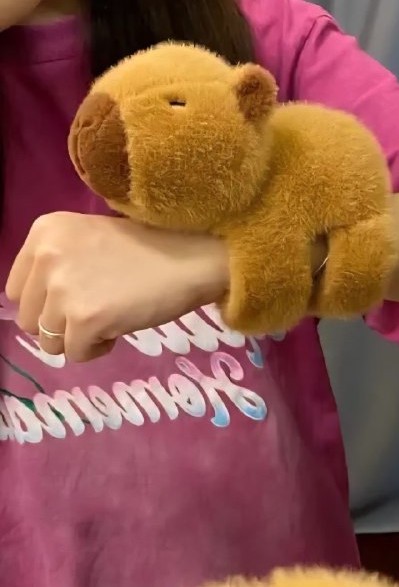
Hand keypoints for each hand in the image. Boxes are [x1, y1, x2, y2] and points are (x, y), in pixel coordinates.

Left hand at [5, 212, 228, 360]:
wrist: (193, 258)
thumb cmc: (153, 249)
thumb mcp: (92, 239)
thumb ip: (61, 263)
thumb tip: (44, 309)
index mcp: (45, 232)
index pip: (17, 289)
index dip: (48, 302)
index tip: (79, 299)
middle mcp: (46, 258)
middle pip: (29, 319)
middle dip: (61, 324)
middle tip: (98, 312)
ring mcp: (63, 290)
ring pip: (50, 341)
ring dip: (80, 338)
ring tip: (112, 320)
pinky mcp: (85, 319)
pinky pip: (76, 354)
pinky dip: (98, 349)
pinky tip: (119, 330)